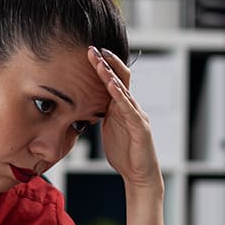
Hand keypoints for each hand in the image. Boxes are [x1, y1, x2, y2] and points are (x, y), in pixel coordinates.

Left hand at [87, 46, 162, 191]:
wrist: (139, 175)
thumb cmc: (124, 154)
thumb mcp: (107, 129)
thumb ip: (100, 116)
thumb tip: (84, 106)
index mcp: (121, 108)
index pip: (113, 81)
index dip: (102, 66)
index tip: (89, 53)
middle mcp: (131, 107)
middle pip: (120, 79)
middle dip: (106, 63)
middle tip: (92, 49)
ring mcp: (137, 116)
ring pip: (124, 90)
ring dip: (110, 75)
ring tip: (99, 62)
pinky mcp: (140, 128)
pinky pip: (129, 109)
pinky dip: (120, 96)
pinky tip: (112, 86)